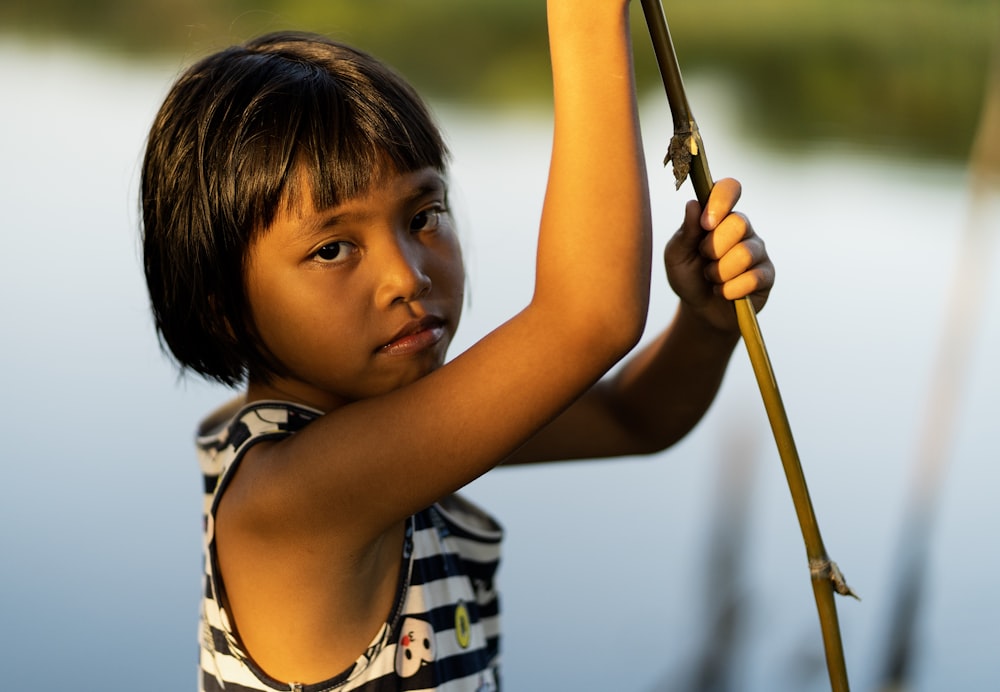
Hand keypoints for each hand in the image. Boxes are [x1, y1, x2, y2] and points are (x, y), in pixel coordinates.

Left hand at [664, 178, 773, 332]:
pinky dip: (729, 290)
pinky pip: (752, 279)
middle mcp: (743, 228)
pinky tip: (724, 292)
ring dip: (719, 272)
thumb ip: (685, 232)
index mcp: (719, 215)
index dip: (721, 201)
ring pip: (744, 253)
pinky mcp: (767, 275)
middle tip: (704, 260)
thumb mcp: (676, 256)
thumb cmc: (687, 277)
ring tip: (712, 279)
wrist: (699, 311)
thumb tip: (693, 203)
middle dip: (714, 247)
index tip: (706, 223)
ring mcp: (757, 251)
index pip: (730, 188)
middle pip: (739, 223)